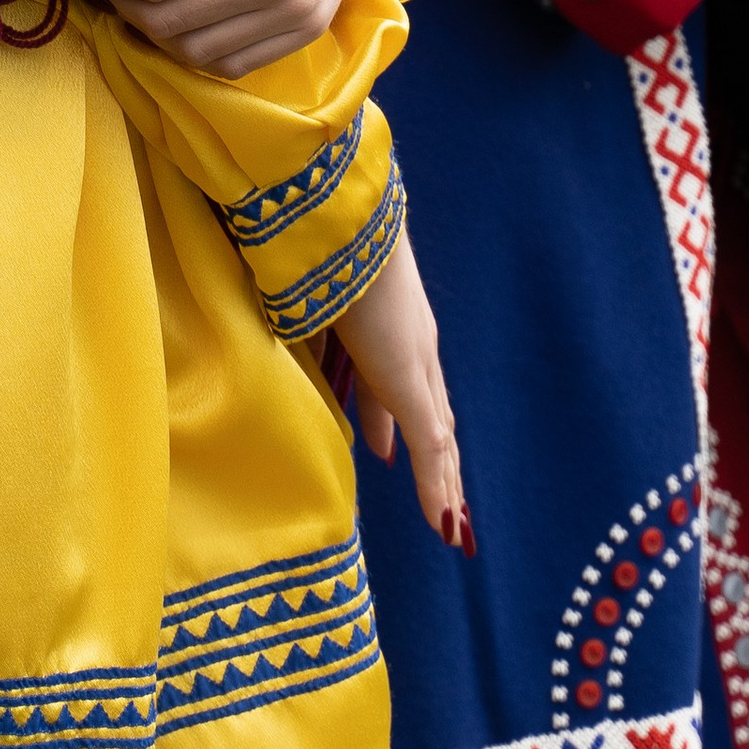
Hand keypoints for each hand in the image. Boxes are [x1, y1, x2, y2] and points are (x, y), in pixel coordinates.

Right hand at [335, 229, 467, 545]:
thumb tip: (298, 352)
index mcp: (393, 321)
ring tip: (451, 519)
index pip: (401, 384)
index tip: (389, 452)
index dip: (398, 422)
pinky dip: (435, 487)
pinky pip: (428, 448)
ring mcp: (416, 365)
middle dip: (437, 457)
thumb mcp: (311, 300)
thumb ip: (312, 332)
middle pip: (433, 414)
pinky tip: (442, 520)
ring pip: (439, 437)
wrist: (343, 228)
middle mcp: (415, 344)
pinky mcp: (409, 384)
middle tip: (444, 500)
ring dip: (444, 479)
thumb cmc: (320, 251)